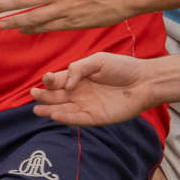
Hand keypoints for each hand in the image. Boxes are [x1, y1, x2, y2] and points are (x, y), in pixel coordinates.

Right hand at [29, 52, 157, 125]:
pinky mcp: (95, 118)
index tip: (47, 78)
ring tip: (36, 110)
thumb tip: (66, 82)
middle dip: (44, 96)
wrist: (145, 81)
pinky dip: (65, 118)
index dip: (50, 80)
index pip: (58, 81)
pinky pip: (76, 119)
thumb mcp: (99, 60)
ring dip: (49, 110)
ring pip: (62, 110)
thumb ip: (79, 68)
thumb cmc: (124, 68)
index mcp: (77, 78)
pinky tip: (54, 115)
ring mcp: (86, 106)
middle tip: (34, 94)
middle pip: (56, 97)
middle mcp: (79, 93)